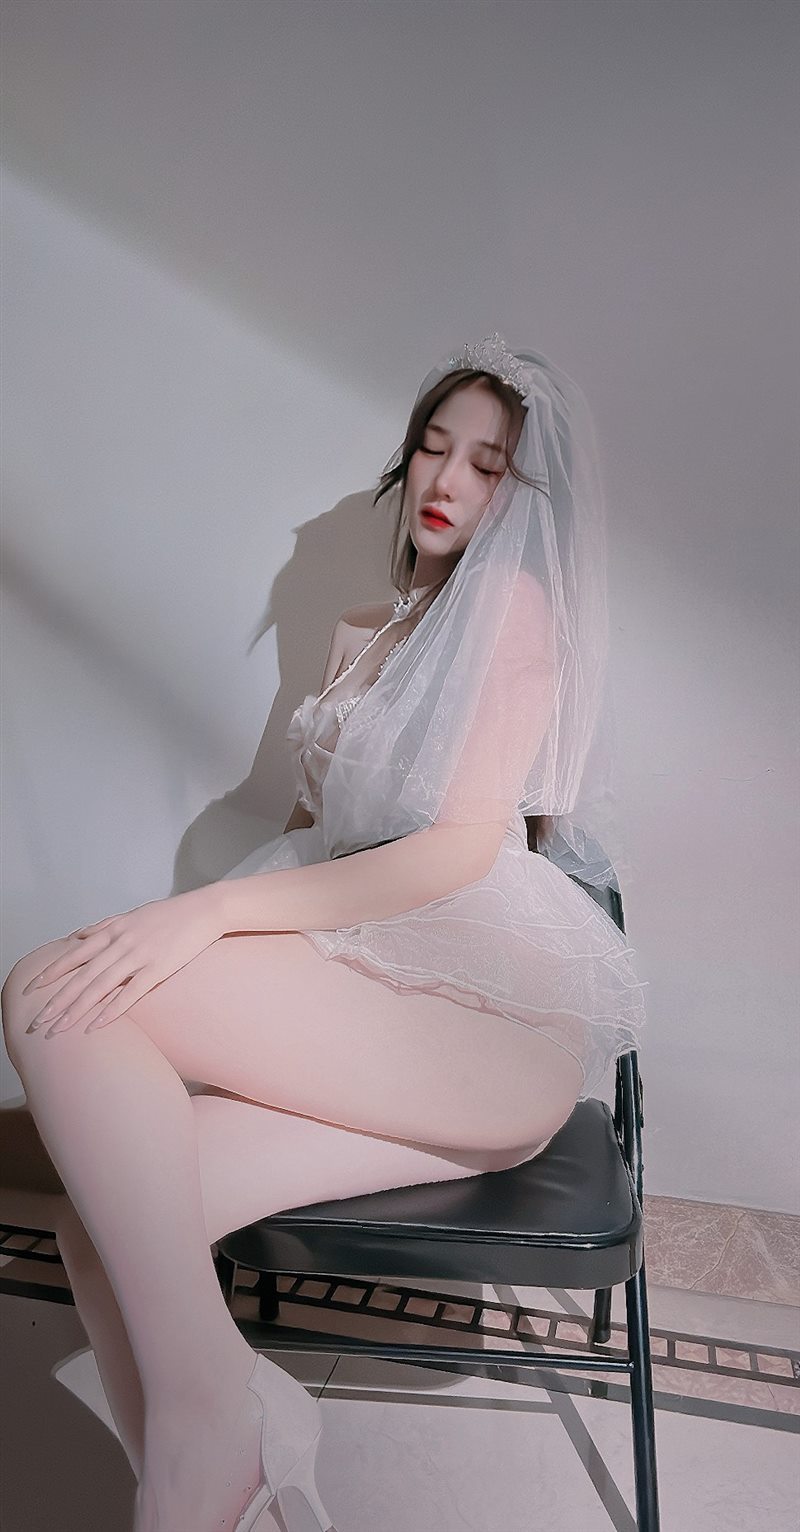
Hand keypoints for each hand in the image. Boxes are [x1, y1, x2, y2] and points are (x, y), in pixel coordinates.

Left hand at [23, 887, 224, 1038]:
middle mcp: (121, 943)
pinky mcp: (158, 969)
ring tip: (58, 1028)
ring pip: (100, 987)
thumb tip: (78, 935)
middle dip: (58, 1000)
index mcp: (113, 930)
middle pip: (82, 976)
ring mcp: (139, 956)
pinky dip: (111, 1010)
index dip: (52, 972)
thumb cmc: (171, 913)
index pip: (75, 954)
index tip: (32, 988)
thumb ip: (104, 926)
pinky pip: (130, 993)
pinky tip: (95, 1025)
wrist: (205, 909)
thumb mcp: (132, 914)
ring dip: (76, 1010)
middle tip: (38, 1021)